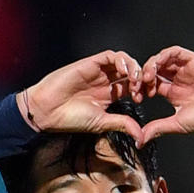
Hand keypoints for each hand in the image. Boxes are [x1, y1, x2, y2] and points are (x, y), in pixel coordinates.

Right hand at [20, 50, 142, 140]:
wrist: (48, 111)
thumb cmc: (71, 119)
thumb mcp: (102, 123)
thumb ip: (122, 124)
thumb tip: (141, 136)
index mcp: (110, 95)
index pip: (133, 86)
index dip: (142, 89)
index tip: (144, 98)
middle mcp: (106, 81)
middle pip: (130, 72)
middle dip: (141, 77)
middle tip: (142, 88)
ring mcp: (98, 72)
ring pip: (123, 61)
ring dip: (133, 67)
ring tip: (135, 79)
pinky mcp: (90, 63)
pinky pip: (109, 56)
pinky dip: (121, 60)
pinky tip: (124, 71)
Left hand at [135, 46, 193, 144]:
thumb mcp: (178, 124)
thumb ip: (158, 128)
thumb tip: (139, 140)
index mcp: (173, 94)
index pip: (151, 86)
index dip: (140, 89)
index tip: (136, 97)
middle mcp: (178, 80)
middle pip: (153, 71)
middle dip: (142, 77)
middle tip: (137, 86)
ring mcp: (185, 69)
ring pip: (162, 60)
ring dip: (151, 65)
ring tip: (146, 77)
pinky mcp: (193, 61)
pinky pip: (175, 52)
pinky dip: (163, 56)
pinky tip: (157, 66)